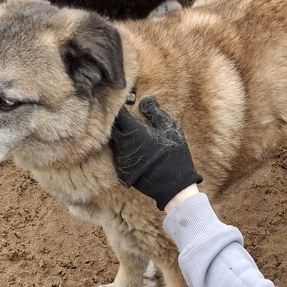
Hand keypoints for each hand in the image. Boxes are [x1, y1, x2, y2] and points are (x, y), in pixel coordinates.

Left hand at [109, 95, 202, 210]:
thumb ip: (155, 112)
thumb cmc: (174, 155)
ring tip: (129, 132)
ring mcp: (121, 160)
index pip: (119, 115)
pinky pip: (118, 156)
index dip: (120, 107)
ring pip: (114, 143)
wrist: (173, 186)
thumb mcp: (170, 129)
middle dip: (117, 122)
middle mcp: (123, 145)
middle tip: (124, 117)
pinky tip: (132, 149)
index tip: (123, 102)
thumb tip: (144, 100)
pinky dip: (122, 150)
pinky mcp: (122, 172)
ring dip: (119, 136)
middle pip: (112, 129)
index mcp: (134, 133)